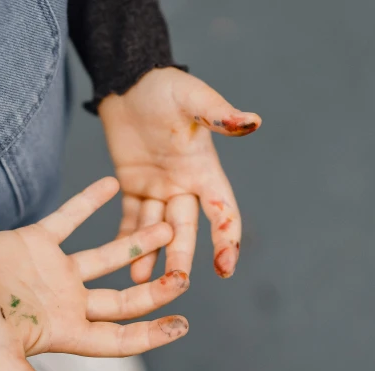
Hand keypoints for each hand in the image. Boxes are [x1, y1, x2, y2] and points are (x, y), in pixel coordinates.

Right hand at [0, 178, 190, 370]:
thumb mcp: (1, 364)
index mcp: (66, 331)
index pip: (119, 338)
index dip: (152, 334)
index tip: (183, 324)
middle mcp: (69, 301)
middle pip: (123, 298)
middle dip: (155, 289)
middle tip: (185, 274)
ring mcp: (56, 270)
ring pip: (107, 255)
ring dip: (138, 241)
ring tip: (169, 223)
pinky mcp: (38, 241)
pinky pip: (70, 217)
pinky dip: (88, 201)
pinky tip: (111, 183)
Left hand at [99, 67, 260, 281]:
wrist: (131, 82)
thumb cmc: (165, 87)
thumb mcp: (192, 97)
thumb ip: (218, 113)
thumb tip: (253, 122)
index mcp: (204, 169)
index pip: (221, 210)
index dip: (226, 238)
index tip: (226, 268)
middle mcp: (185, 185)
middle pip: (186, 228)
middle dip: (181, 256)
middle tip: (175, 284)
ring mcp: (160, 189)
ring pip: (157, 230)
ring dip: (151, 255)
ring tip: (140, 282)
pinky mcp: (134, 188)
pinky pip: (130, 219)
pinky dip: (127, 239)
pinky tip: (122, 262)